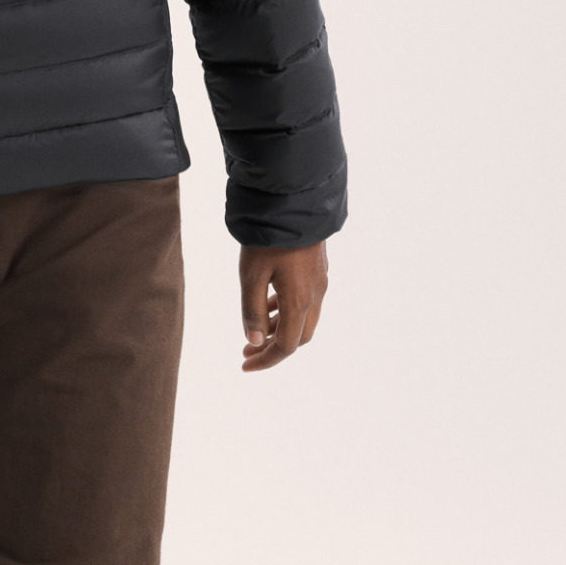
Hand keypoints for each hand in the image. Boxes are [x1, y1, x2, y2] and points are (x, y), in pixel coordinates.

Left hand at [239, 240, 328, 372]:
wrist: (293, 199)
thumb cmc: (268, 236)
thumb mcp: (251, 274)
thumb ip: (252, 310)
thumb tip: (254, 341)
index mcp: (299, 302)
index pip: (286, 346)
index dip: (266, 359)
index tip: (245, 365)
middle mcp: (315, 295)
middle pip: (298, 336)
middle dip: (274, 347)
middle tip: (249, 350)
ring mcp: (319, 281)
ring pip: (303, 318)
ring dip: (280, 328)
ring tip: (256, 330)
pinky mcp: (318, 267)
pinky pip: (305, 300)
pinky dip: (287, 310)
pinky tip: (270, 303)